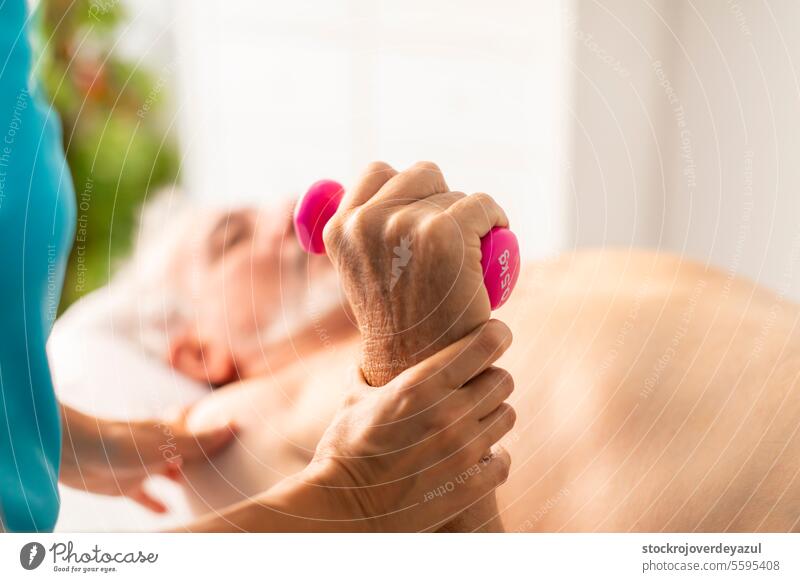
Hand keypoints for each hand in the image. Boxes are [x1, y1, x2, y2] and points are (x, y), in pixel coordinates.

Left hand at [60, 405, 235, 512]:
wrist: (78, 454)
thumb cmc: (124, 442)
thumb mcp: (168, 443)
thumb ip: (201, 440)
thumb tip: (233, 423)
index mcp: (170, 431)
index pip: (198, 431)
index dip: (213, 433)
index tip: (235, 437)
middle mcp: (158, 447)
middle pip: (184, 453)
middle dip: (199, 460)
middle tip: (220, 471)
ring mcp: (143, 466)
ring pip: (167, 474)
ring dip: (179, 480)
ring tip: (199, 492)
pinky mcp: (127, 484)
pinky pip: (146, 496)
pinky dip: (156, 504)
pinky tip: (168, 512)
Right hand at [304, 320, 515, 531]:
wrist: (341, 511)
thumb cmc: (342, 452)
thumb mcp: (352, 402)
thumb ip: (366, 375)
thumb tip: (362, 359)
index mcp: (423, 385)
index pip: (486, 344)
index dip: (496, 336)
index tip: (495, 336)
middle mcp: (451, 413)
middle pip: (503, 379)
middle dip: (491, 378)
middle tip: (475, 385)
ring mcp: (465, 452)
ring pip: (507, 416)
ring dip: (492, 415)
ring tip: (473, 421)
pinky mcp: (471, 486)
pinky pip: (504, 460)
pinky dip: (494, 457)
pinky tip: (475, 456)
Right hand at [322, 161, 508, 385]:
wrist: (419, 363)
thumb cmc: (400, 319)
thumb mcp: (368, 270)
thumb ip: (370, 232)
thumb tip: (385, 182)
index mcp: (340, 229)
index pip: (378, 172)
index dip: (407, 190)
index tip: (422, 217)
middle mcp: (367, 222)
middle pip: (422, 175)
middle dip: (440, 199)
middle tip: (450, 238)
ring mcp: (406, 225)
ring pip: (454, 194)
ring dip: (467, 217)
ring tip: (466, 254)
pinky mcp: (446, 232)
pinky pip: (483, 206)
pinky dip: (495, 219)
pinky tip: (494, 238)